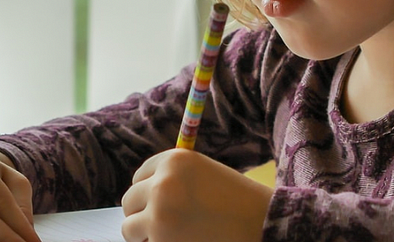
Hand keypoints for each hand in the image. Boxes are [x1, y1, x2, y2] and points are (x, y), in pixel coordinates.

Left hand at [120, 149, 272, 241]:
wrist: (265, 224)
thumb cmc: (238, 201)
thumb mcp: (204, 174)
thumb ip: (173, 178)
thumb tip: (140, 195)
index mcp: (173, 160)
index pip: (139, 176)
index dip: (149, 192)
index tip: (161, 202)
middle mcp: (161, 184)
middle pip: (129, 200)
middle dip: (142, 213)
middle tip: (164, 224)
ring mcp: (159, 214)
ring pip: (129, 227)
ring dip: (145, 233)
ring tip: (171, 235)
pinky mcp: (161, 241)